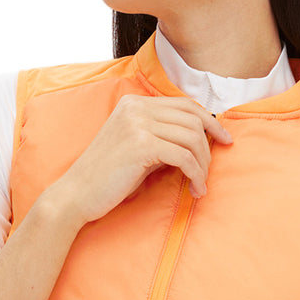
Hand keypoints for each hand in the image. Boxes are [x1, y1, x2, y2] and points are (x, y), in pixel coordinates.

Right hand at [47, 93, 233, 225]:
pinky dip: (195, 174)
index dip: (210, 122)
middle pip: (193, 119)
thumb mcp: (135, 149)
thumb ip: (161, 139)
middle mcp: (137, 107)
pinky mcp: (141, 145)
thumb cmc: (106, 179)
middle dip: (208, 147)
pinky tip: (194, 188)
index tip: (224, 140)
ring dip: (202, 164)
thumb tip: (198, 142)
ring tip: (199, 184)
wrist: (75, 195)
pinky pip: (183, 156)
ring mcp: (138, 124)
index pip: (185, 105)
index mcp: (135, 103)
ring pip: (192, 138)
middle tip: (207, 172)